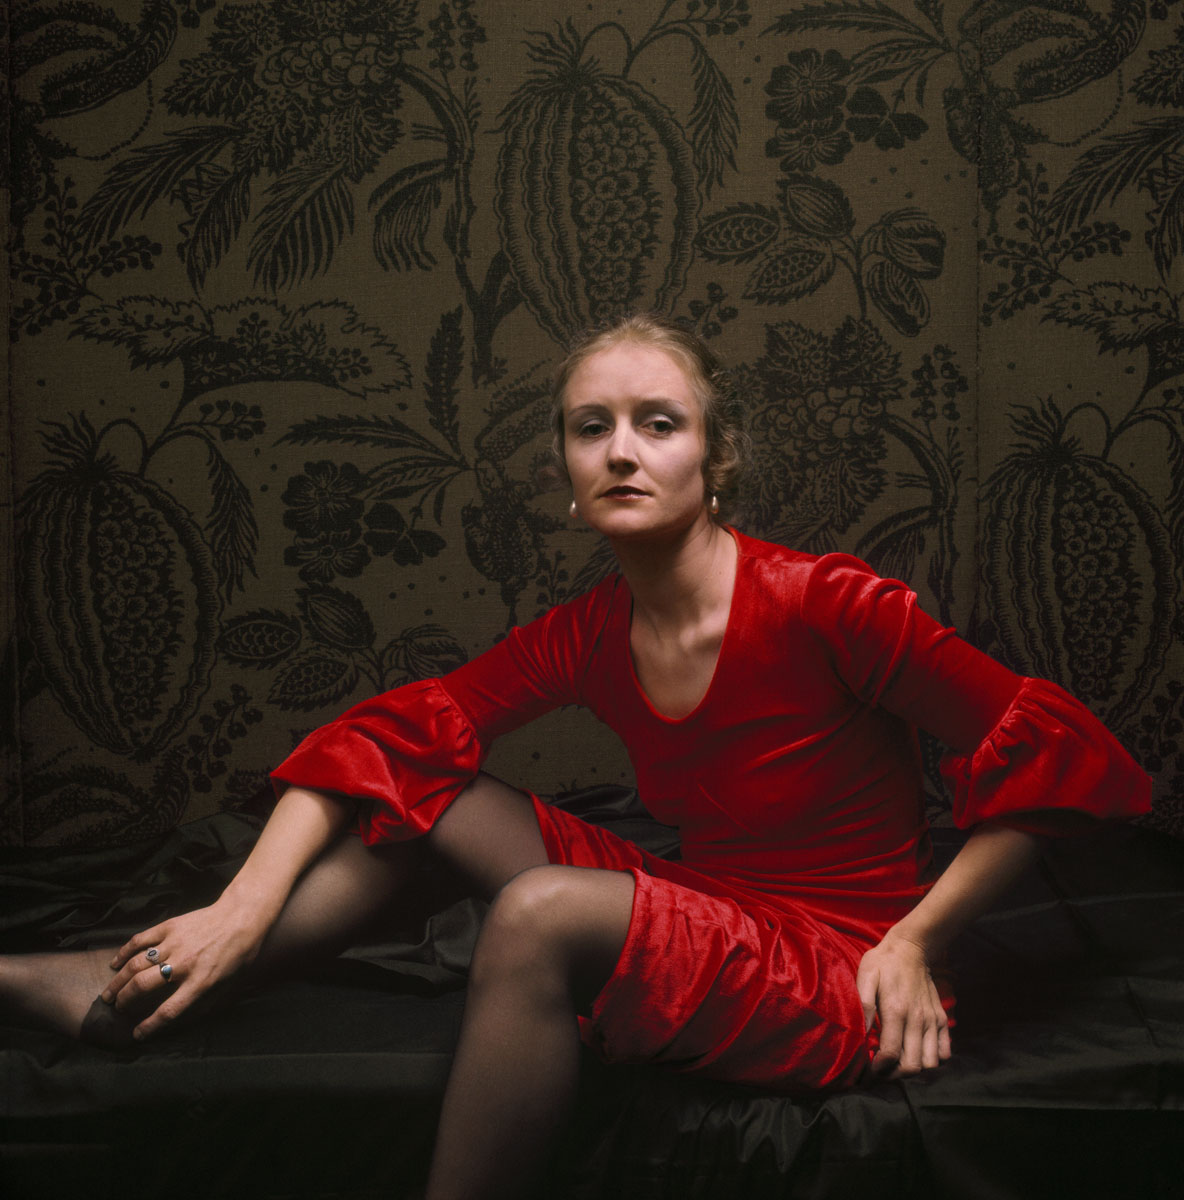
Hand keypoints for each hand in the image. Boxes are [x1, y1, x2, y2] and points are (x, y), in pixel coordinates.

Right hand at [100, 897, 270, 1040]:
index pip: (169, 1010)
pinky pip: (140, 940)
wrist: (242, 915)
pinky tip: (115, 963)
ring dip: (118, 981)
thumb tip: (186, 1019)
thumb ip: (207, 1001)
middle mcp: (183, 964)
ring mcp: (174, 944)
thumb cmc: (241, 952)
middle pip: (142, 987)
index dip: (150, 1026)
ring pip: (135, 965)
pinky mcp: (169, 926)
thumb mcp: (231, 983)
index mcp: (200, 981)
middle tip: (117, 1008)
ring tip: (109, 993)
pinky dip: (124, 952)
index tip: (137, 1034)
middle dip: (124, 1002)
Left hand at [856, 930, 950, 1077]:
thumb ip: (863, 1004)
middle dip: (895, 1075)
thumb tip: (860, 1031)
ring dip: (915, 1069)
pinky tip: (917, 1052)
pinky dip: (934, 1060)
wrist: (910, 948)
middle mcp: (918, 1019)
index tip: (870, 1067)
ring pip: (931, 1064)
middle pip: (913, 1066)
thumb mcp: (866, 976)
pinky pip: (945, 1052)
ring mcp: (932, 1021)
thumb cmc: (883, 963)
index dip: (879, 1068)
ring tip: (899, 1064)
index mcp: (896, 1010)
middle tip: (882, 1070)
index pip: (892, 1054)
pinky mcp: (941, 1020)